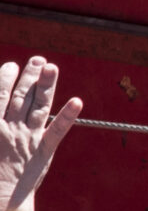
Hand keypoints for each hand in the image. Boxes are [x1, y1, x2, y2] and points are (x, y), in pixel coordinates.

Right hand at [0, 60, 78, 210]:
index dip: (5, 79)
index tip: (11, 65)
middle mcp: (10, 130)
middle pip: (21, 96)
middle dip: (30, 76)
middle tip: (38, 59)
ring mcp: (28, 139)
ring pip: (39, 106)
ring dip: (46, 85)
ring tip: (52, 66)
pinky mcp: (43, 152)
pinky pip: (57, 131)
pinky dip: (68, 116)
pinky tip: (78, 101)